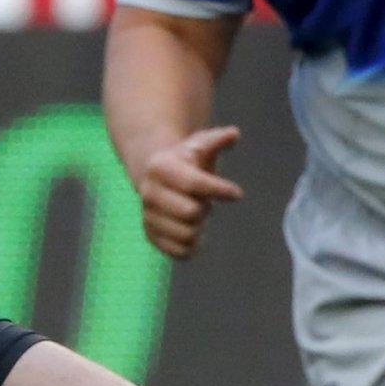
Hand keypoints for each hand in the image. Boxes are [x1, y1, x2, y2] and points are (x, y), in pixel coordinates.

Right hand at [135, 125, 242, 258]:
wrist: (155, 176)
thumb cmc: (186, 160)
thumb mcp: (199, 145)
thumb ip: (217, 139)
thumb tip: (234, 134)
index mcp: (160, 167)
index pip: (194, 184)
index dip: (220, 190)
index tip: (236, 193)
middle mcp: (148, 192)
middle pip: (191, 212)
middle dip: (204, 208)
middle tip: (203, 201)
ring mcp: (148, 216)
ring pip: (187, 234)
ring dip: (199, 226)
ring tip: (194, 214)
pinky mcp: (150, 236)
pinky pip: (180, 252)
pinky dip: (193, 245)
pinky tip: (192, 231)